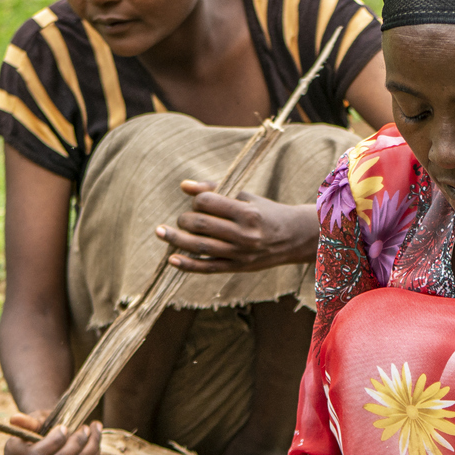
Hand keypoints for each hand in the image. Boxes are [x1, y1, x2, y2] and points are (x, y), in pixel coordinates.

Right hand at [2, 414, 100, 454]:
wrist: (46, 437)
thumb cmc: (40, 425)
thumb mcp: (35, 419)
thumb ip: (29, 421)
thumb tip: (15, 418)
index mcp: (12, 454)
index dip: (53, 443)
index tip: (65, 427)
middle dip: (75, 444)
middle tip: (85, 428)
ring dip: (88, 450)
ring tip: (94, 431)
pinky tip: (95, 444)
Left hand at [154, 183, 317, 273]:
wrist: (294, 238)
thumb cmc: (265, 212)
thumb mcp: (244, 196)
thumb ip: (214, 190)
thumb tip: (184, 186)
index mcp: (247, 213)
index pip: (208, 203)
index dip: (198, 200)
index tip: (200, 202)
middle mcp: (244, 235)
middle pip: (200, 224)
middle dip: (185, 219)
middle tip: (184, 218)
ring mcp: (240, 254)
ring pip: (199, 246)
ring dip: (176, 239)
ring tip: (160, 232)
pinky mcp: (237, 267)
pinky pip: (207, 267)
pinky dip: (187, 265)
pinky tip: (171, 259)